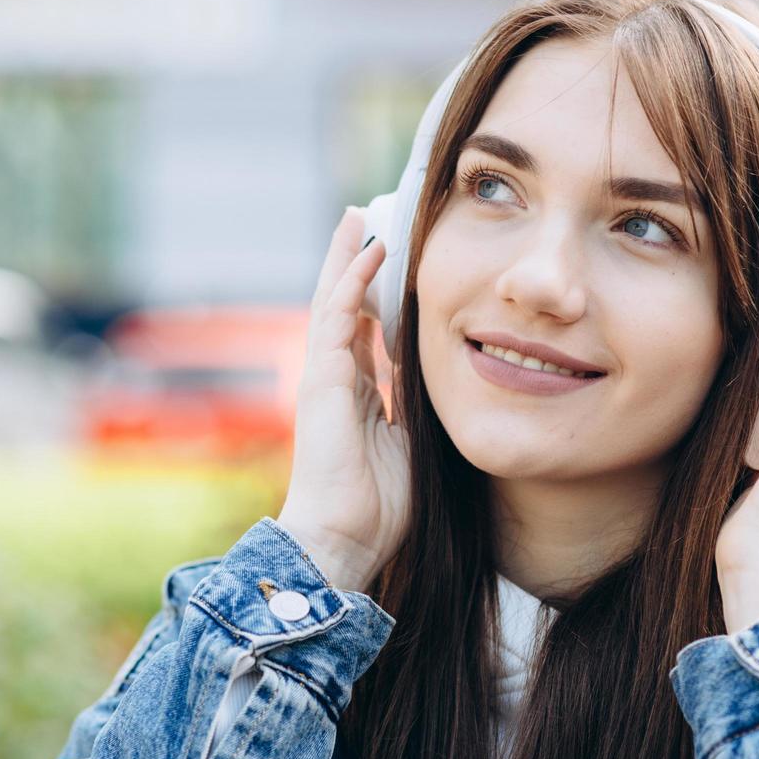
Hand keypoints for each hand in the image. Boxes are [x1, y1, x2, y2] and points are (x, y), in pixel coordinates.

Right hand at [276, 207, 409, 592]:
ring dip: (346, 259)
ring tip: (359, 218)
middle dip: (355, 267)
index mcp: (355, 397)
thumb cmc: (377, 508)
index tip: (394, 268)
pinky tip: (370, 252)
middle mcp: (335, 381)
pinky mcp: (321, 381)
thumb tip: (437, 380)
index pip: (364, 333)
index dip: (377, 299)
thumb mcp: (409, 445)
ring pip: (333, 303)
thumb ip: (414, 410)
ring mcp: (323, 378)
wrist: (342, 540)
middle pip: (344, 309)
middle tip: (368, 223)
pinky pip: (336, 318)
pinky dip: (351, 281)